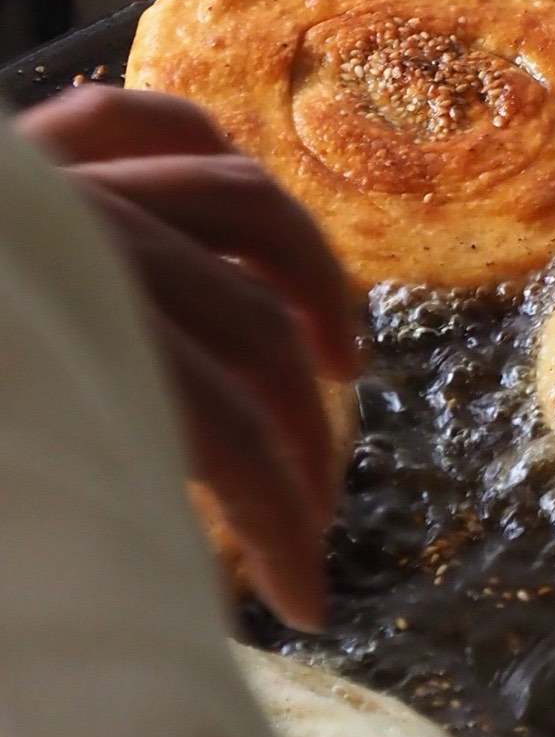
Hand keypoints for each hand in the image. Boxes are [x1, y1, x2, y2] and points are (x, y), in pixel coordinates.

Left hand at [18, 86, 362, 629]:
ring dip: (307, 288)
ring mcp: (65, 181)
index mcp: (48, 339)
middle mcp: (84, 241)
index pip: (216, 433)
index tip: (305, 609)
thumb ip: (44, 511)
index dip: (280, 526)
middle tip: (311, 543)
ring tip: (338, 366)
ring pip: (238, 209)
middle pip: (246, 338)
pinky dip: (216, 166)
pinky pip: (153, 127)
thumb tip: (137, 603)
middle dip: (304, 449)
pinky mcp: (33, 146)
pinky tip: (251, 225)